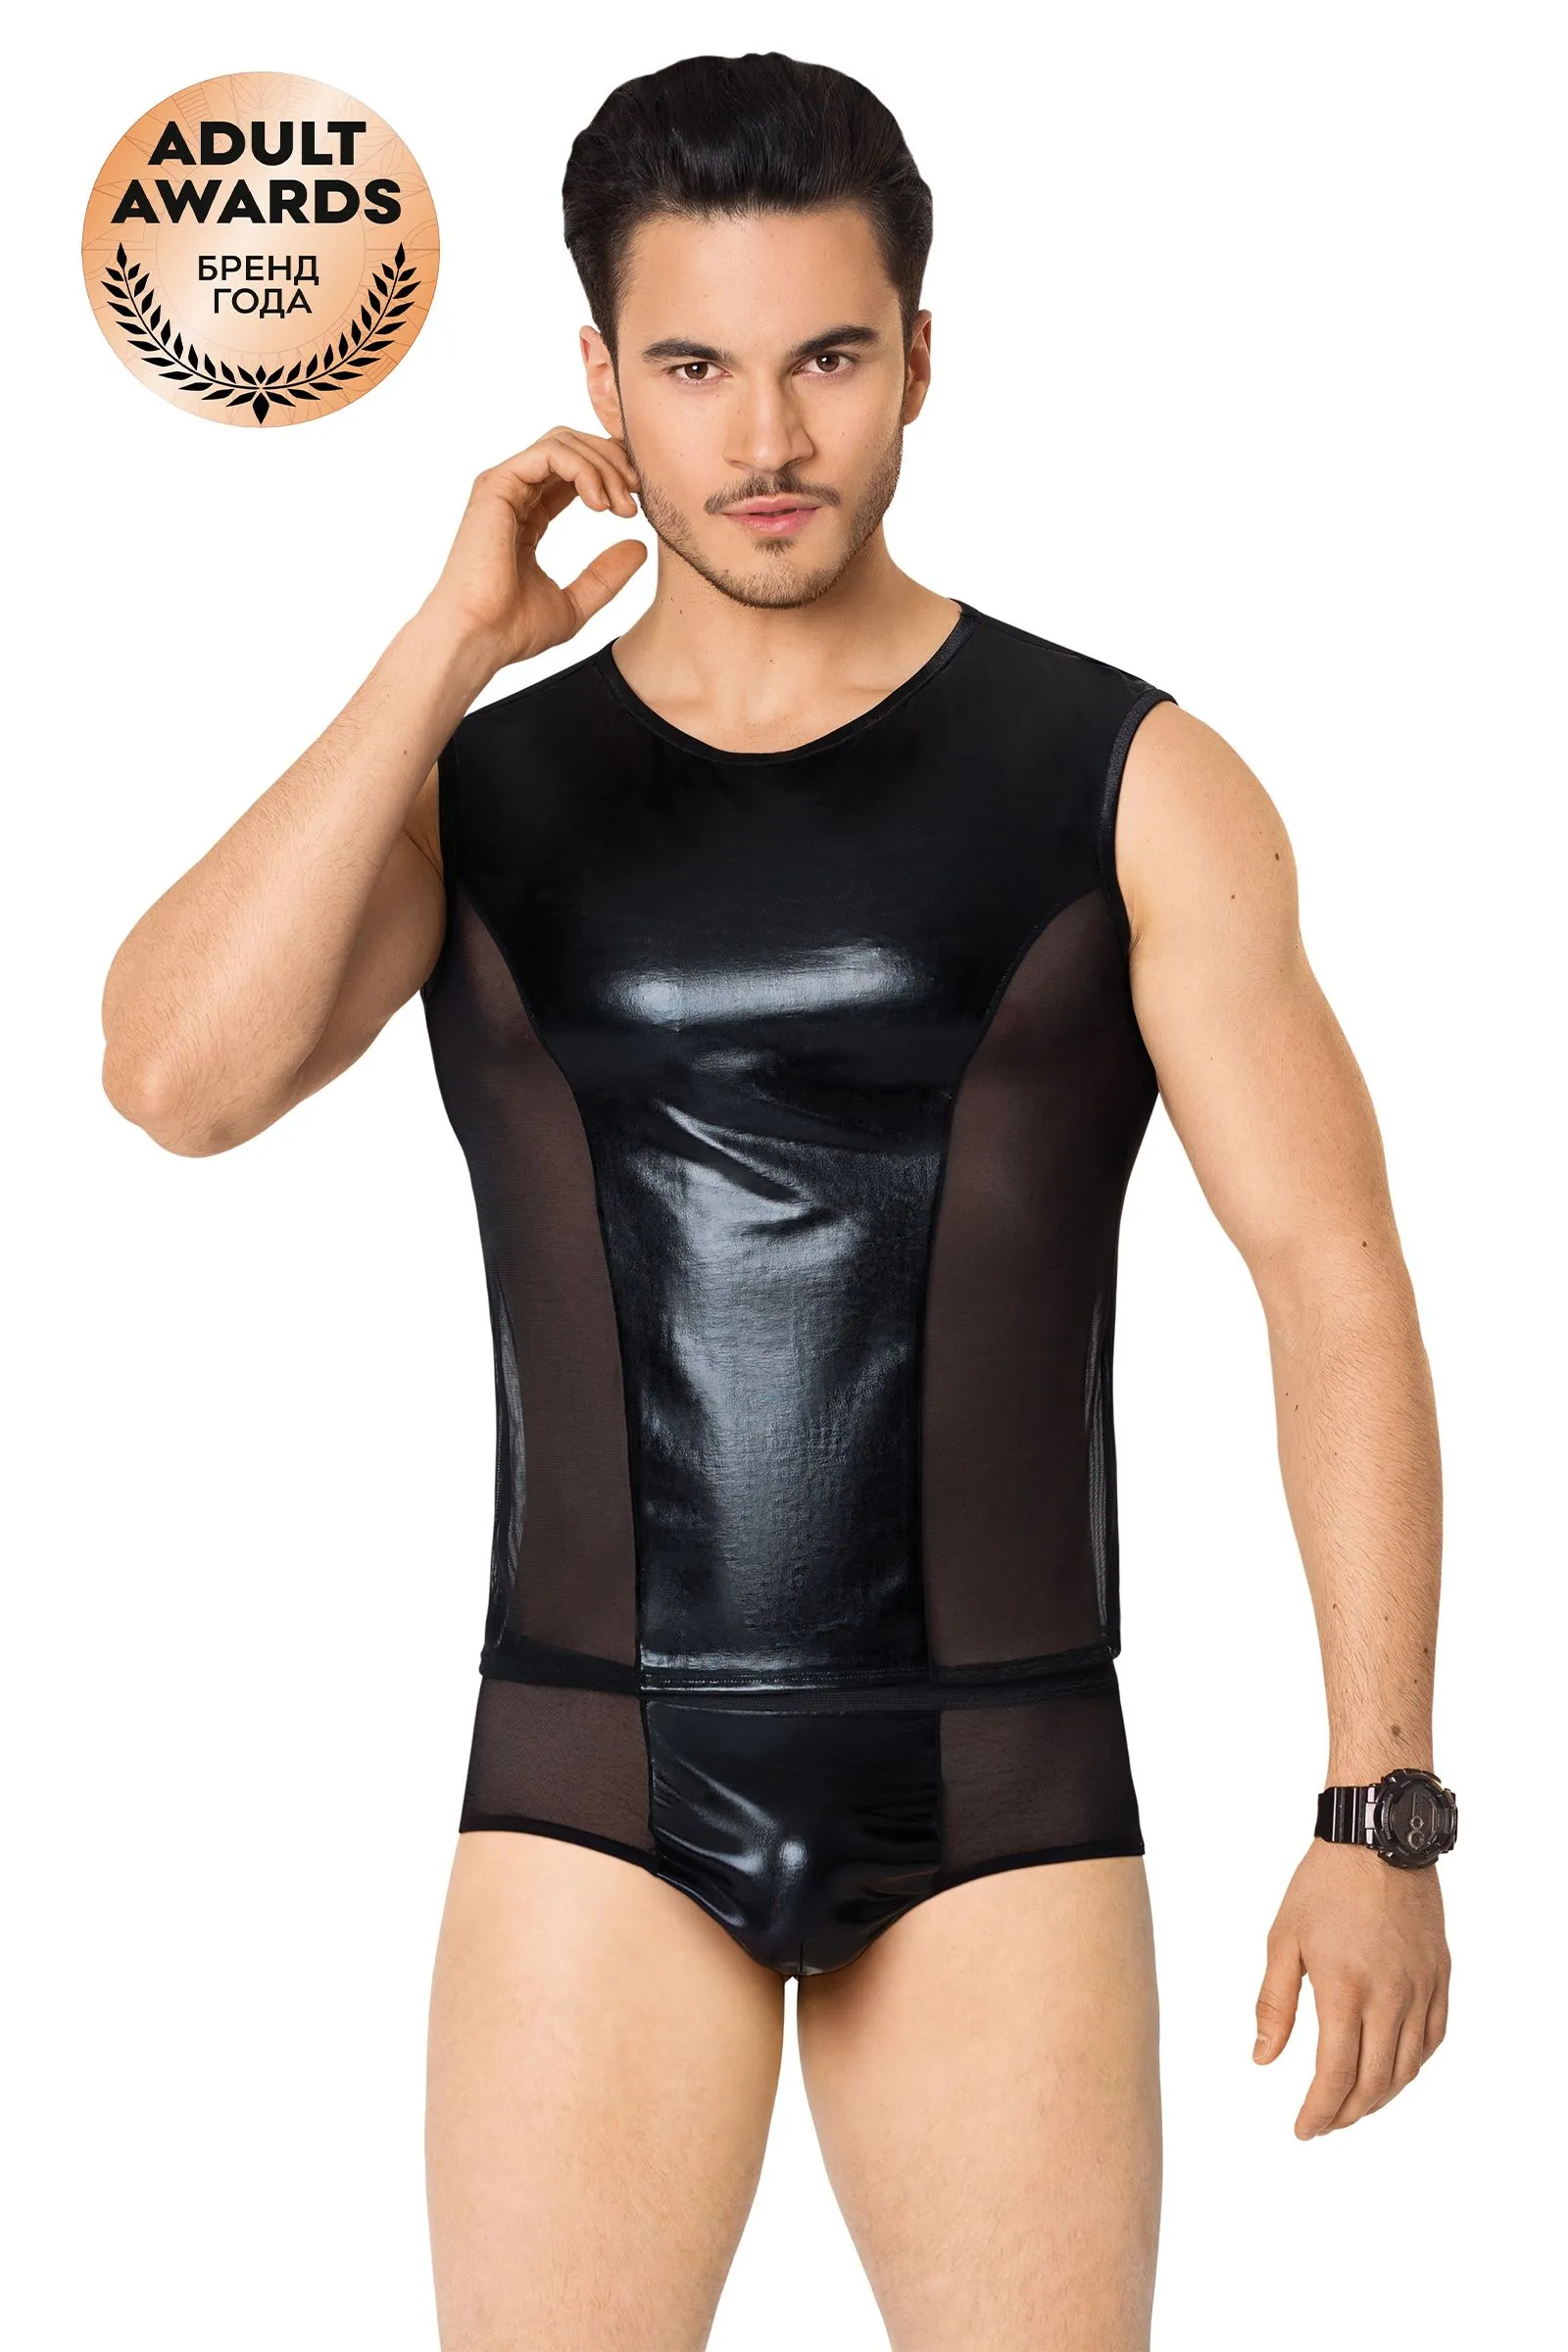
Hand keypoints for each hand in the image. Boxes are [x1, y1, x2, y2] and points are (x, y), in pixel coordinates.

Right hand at [419, 428, 646, 671]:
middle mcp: (514, 494)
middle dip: (612, 464)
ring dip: (602, 465)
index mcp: (529, 515)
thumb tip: (640, 546)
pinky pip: (550, 452)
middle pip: (572, 447)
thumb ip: (606, 575)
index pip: (574, 473)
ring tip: (622, 505)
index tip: (638, 506)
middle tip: (638, 497)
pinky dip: (583, 468)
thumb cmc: (514, 629)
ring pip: (563, 442)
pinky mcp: (497, 484)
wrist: (479, 638)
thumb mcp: (577, 602)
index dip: (611, 477)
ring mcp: (503, 486)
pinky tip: (599, 502)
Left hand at [1253, 1840, 1449, 2136]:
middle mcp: (1390, 1997)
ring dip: (1381, 2097)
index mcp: (1345, 1990)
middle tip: (1324, 2124)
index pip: (1335, 2076)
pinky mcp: (1439, 1975)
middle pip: (1375, 2082)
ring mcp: (1421, 1987)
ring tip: (1354, 2105)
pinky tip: (1394, 2069)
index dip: (1319, 2112)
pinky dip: (1414, 2064)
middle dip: (1347, 2113)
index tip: (1303, 2129)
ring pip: (1409, 2067)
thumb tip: (1262, 2060)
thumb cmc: (1323, 1885)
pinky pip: (1434, 2037)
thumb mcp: (1283, 1940)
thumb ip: (1273, 2005)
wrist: (1376, 1838)